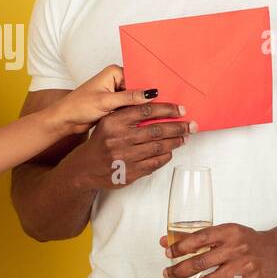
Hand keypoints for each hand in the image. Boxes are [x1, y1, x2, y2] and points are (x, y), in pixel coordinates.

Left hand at [47, 65, 159, 135]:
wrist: (65, 120)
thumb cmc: (78, 106)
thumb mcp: (105, 101)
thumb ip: (129, 97)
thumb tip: (151, 94)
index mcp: (114, 72)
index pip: (139, 76)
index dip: (153, 85)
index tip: (169, 93)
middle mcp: (116, 80)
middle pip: (140, 87)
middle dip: (152, 97)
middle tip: (171, 104)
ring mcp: (116, 93)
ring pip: (137, 99)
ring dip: (147, 106)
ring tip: (166, 112)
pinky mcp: (115, 105)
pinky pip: (131, 107)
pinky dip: (139, 113)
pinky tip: (152, 119)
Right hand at [62, 91, 198, 189]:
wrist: (85, 168)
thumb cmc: (101, 142)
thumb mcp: (109, 122)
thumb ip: (129, 113)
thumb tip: (158, 104)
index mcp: (114, 122)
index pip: (146, 111)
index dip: (167, 109)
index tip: (181, 110)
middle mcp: (119, 139)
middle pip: (156, 130)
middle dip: (178, 127)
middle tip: (191, 125)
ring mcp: (124, 158)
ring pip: (158, 148)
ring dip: (175, 142)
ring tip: (184, 137)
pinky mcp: (129, 173)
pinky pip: (154, 163)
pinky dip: (166, 156)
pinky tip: (170, 151)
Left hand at [161, 223, 276, 277]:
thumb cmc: (248, 241)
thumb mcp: (226, 233)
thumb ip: (197, 237)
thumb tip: (166, 241)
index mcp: (229, 232)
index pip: (199, 238)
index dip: (180, 247)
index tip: (168, 253)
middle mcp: (237, 249)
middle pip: (200, 262)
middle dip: (179, 270)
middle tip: (169, 274)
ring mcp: (244, 267)